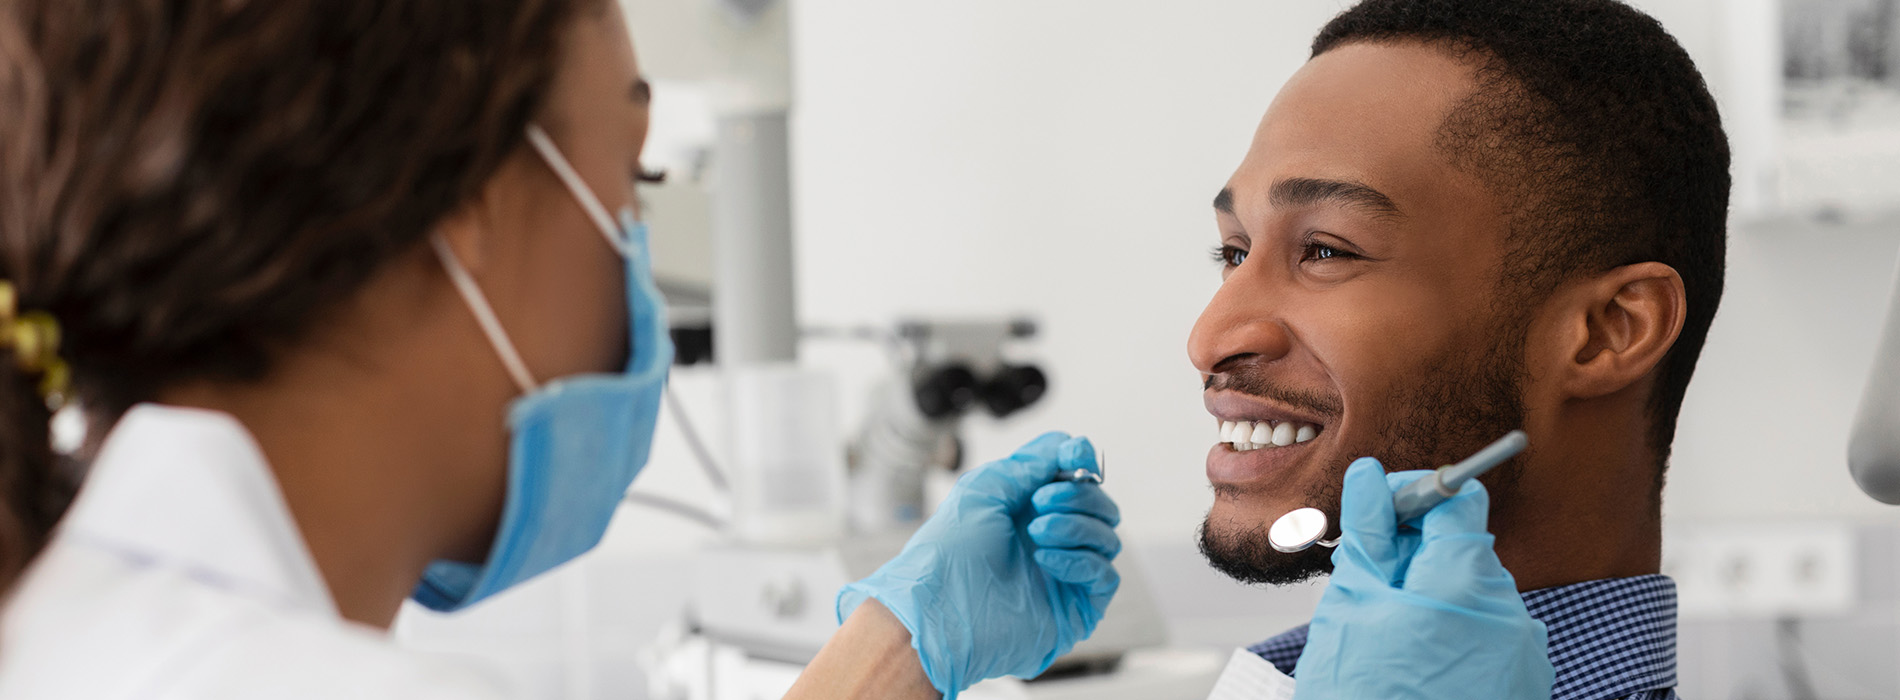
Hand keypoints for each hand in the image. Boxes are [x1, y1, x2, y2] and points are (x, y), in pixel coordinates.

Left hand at [836, 432, 1120, 697]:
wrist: (939, 610)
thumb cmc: (950, 551)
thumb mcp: (985, 488)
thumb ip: (1031, 462)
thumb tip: (1073, 446)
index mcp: (1030, 509)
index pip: (1077, 479)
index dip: (1082, 461)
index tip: (1077, 456)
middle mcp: (1052, 539)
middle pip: (1100, 505)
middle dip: (1077, 494)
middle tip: (1041, 502)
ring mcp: (1066, 574)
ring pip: (1107, 537)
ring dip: (1075, 525)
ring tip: (1036, 532)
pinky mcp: (1076, 608)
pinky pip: (1105, 575)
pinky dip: (1080, 560)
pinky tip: (1045, 559)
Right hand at [1293, 458, 1553, 699]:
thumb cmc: (1365, 697)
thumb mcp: (1353, 607)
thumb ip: (1369, 535)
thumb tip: (1371, 479)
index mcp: (1465, 582)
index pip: (1458, 499)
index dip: (1414, 497)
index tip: (1380, 513)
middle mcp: (1510, 613)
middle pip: (1465, 549)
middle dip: (1417, 555)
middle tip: (1370, 582)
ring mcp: (1523, 654)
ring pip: (1474, 596)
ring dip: (1432, 599)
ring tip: (1390, 639)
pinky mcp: (1523, 684)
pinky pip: (1489, 638)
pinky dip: (1454, 637)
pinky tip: (1418, 666)